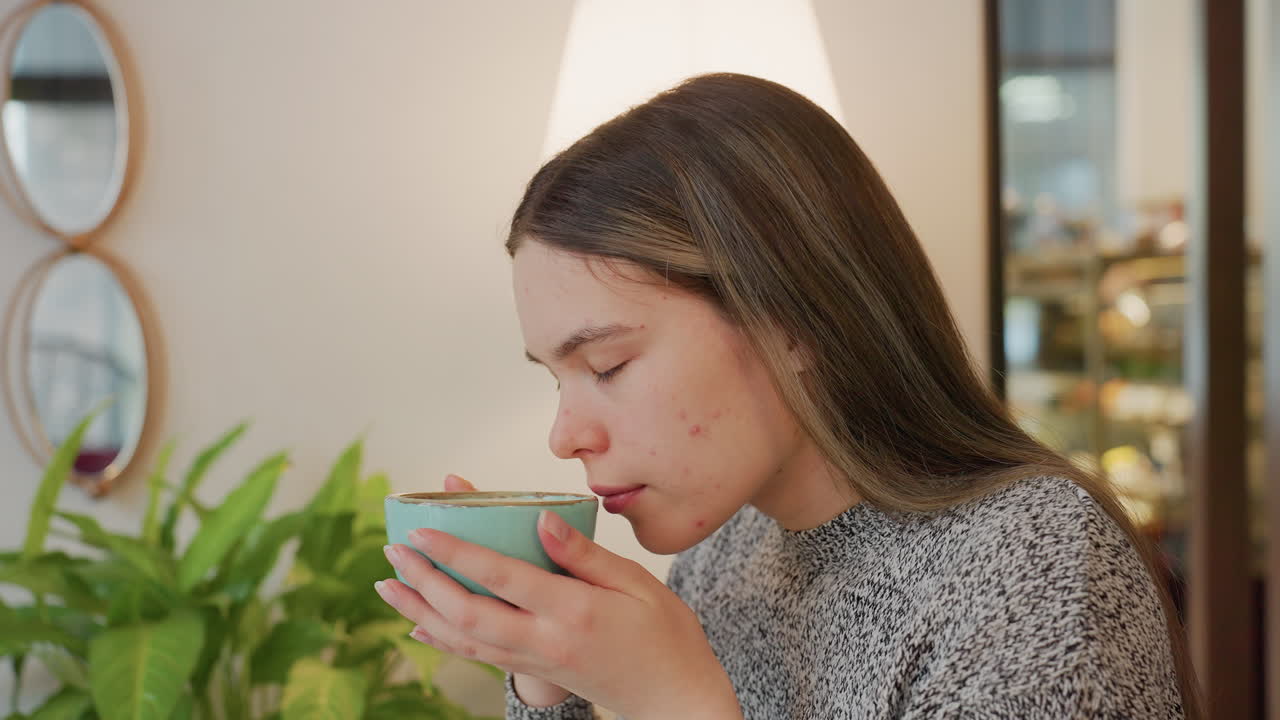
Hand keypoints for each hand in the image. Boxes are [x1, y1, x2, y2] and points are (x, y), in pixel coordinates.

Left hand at [374, 474, 741, 719]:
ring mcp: (537, 661)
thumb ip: (584, 555)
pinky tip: (419, 624)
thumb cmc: (665, 635)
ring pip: (463, 639)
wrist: (675, 701)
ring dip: (420, 610)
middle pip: (468, 613)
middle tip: (393, 550)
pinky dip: (442, 639)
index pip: (502, 578)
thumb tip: (541, 520)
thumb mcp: (637, 584)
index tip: (422, 530)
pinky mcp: (536, 671)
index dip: (456, 553)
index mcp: (573, 612)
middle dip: (424, 580)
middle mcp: (546, 640)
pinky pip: (478, 656)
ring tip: (387, 585)